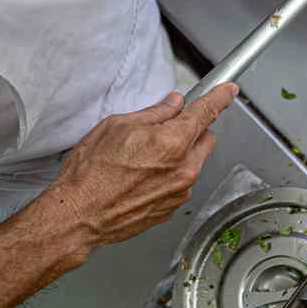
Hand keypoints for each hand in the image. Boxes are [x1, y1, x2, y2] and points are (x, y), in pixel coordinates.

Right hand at [40, 84, 237, 250]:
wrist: (78, 215)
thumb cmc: (91, 174)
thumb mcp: (116, 126)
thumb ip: (153, 113)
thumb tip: (172, 104)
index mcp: (173, 143)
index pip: (206, 112)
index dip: (220, 98)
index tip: (228, 91)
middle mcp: (184, 168)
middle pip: (205, 138)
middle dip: (190, 130)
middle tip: (162, 130)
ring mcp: (180, 191)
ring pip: (194, 162)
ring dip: (179, 155)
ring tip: (142, 160)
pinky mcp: (172, 207)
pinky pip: (181, 183)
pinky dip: (169, 175)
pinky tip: (141, 177)